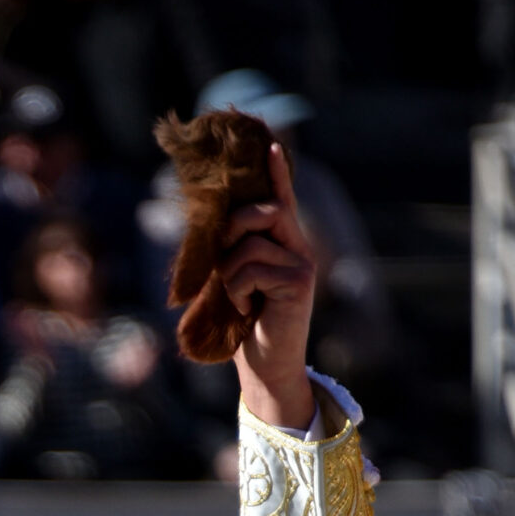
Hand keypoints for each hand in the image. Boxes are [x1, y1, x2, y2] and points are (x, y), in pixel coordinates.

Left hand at [223, 142, 315, 431]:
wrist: (266, 368)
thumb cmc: (247, 328)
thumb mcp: (235, 283)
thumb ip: (232, 254)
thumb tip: (212, 226)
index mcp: (284, 244)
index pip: (281, 201)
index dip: (277, 175)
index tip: (271, 147)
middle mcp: (298, 248)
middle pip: (261, 213)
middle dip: (233, 231)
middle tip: (224, 264)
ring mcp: (301, 263)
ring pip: (248, 247)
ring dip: (230, 277)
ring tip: (240, 301)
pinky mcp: (298, 281)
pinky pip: (251, 270)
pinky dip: (238, 293)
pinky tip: (248, 312)